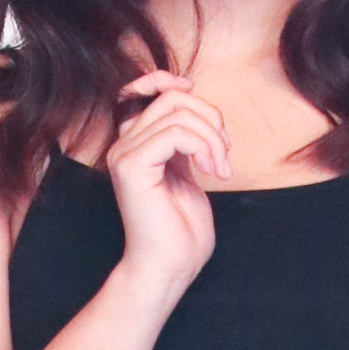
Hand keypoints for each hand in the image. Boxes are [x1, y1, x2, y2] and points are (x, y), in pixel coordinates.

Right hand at [104, 71, 230, 297]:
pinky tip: (213, 172)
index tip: (197, 95)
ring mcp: (124, 155)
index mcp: (135, 144)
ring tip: (221, 168)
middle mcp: (123, 145)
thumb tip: (195, 105)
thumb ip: (185, 139)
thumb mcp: (188, 172)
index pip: (145, 89)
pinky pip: (175, 132)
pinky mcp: (131, 167)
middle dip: (211, 120)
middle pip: (172, 98)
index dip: (170, 80)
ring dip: (213, 137)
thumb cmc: (181, 231)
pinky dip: (204, 146)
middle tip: (225, 156)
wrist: (169, 268)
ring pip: (177, 112)